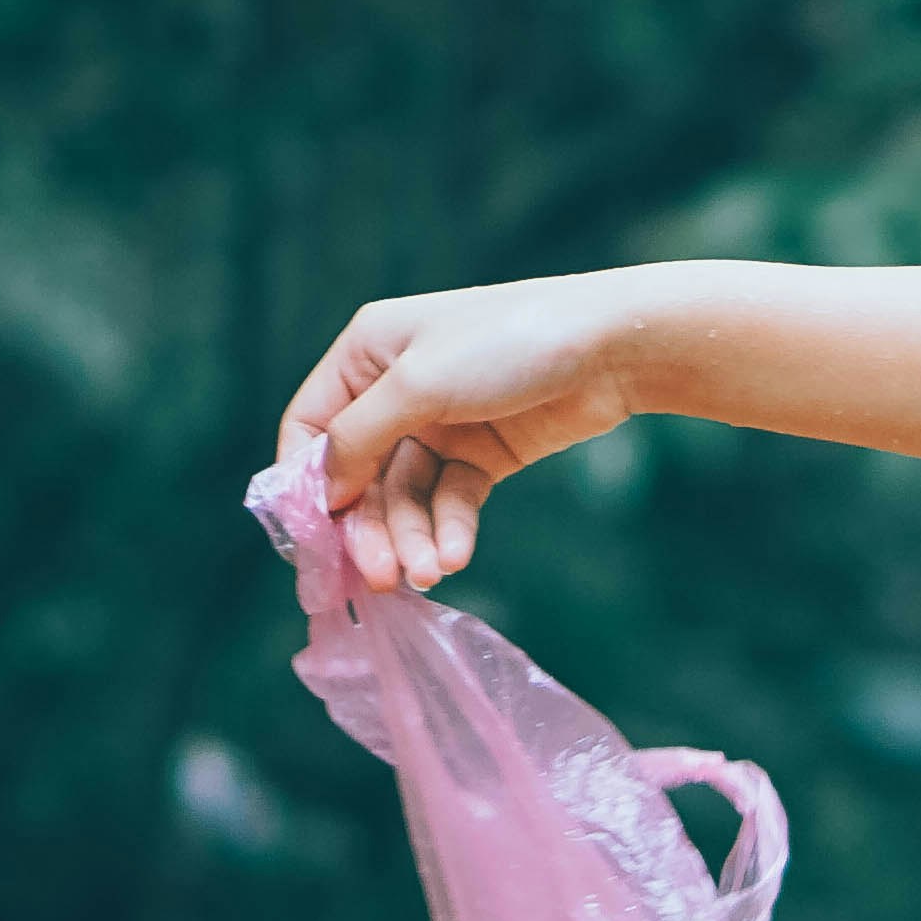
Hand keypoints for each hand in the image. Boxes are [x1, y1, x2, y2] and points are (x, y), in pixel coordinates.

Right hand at [277, 275, 650, 592]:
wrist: (613, 346)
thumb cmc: (508, 343)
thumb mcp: (418, 384)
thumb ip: (359, 438)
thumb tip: (323, 492)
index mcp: (366, 354)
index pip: (310, 426)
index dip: (307, 483)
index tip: (314, 538)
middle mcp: (396, 389)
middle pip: (360, 474)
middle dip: (368, 527)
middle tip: (381, 576)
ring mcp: (442, 423)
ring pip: (407, 496)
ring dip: (411, 538)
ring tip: (429, 572)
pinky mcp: (484, 453)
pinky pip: (452, 501)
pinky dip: (449, 530)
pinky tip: (455, 556)